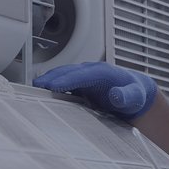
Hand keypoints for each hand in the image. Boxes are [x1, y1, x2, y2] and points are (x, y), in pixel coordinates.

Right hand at [32, 62, 156, 119]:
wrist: (135, 94)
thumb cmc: (135, 94)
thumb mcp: (136, 96)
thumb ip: (127, 95)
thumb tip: (116, 95)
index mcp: (104, 72)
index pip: (82, 74)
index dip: (67, 79)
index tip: (53, 86)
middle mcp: (91, 72)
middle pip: (68, 72)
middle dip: (52, 78)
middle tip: (35, 88)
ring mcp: (84, 78)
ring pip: (63, 76)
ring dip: (48, 81)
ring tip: (32, 91)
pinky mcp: (79, 85)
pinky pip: (63, 83)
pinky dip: (51, 87)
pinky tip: (40, 96)